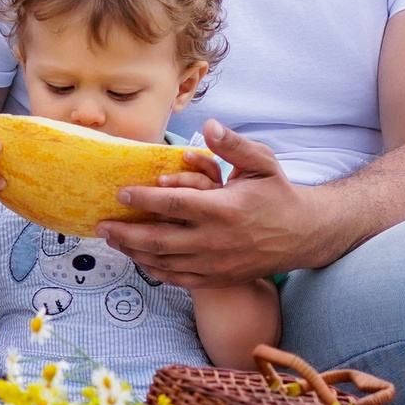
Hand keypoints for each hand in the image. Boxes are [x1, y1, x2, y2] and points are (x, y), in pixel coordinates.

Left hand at [97, 120, 327, 287]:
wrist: (302, 235)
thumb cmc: (277, 194)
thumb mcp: (262, 162)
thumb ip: (233, 145)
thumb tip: (209, 125)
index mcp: (225, 209)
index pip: (175, 204)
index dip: (145, 198)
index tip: (121, 192)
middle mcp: (217, 240)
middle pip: (160, 239)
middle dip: (126, 232)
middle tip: (101, 224)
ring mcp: (216, 264)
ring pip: (165, 262)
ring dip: (134, 251)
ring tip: (113, 239)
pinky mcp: (218, 278)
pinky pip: (179, 278)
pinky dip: (155, 270)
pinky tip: (139, 259)